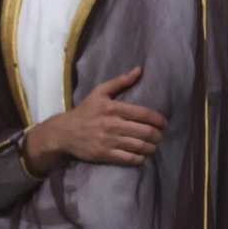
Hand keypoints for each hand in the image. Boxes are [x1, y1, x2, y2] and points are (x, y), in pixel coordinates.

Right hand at [24, 66, 167, 173]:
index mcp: (113, 108)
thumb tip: (140, 70)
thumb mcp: (99, 92)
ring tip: (152, 146)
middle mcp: (113, 125)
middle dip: (158, 135)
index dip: (159, 120)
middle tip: (159, 136)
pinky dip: (140, 158)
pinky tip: (141, 155)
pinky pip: (130, 158)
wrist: (64, 132)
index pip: (145, 114)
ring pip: (140, 146)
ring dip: (151, 147)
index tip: (163, 123)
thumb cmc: (85, 111)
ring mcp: (109, 141)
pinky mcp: (105, 154)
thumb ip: (120, 81)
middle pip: (146, 132)